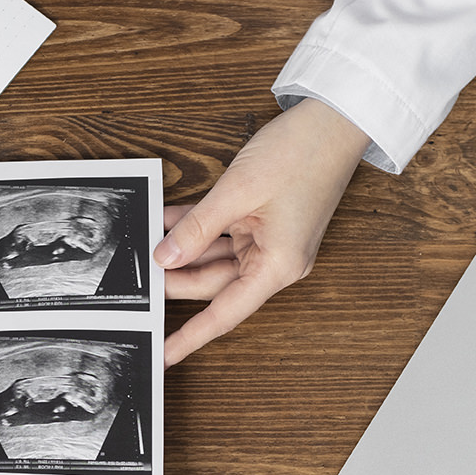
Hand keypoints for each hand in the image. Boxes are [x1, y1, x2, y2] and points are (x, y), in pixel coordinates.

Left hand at [153, 98, 370, 366]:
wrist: (336, 118)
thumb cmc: (303, 153)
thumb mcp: (237, 192)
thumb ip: (196, 229)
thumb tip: (164, 258)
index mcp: (278, 266)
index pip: (224, 314)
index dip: (191, 337)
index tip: (165, 355)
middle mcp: (276, 262)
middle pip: (214, 285)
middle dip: (176, 279)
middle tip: (140, 276)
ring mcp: (270, 243)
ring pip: (215, 260)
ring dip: (183, 250)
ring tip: (148, 243)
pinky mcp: (265, 225)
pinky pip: (223, 235)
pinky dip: (197, 229)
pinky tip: (167, 222)